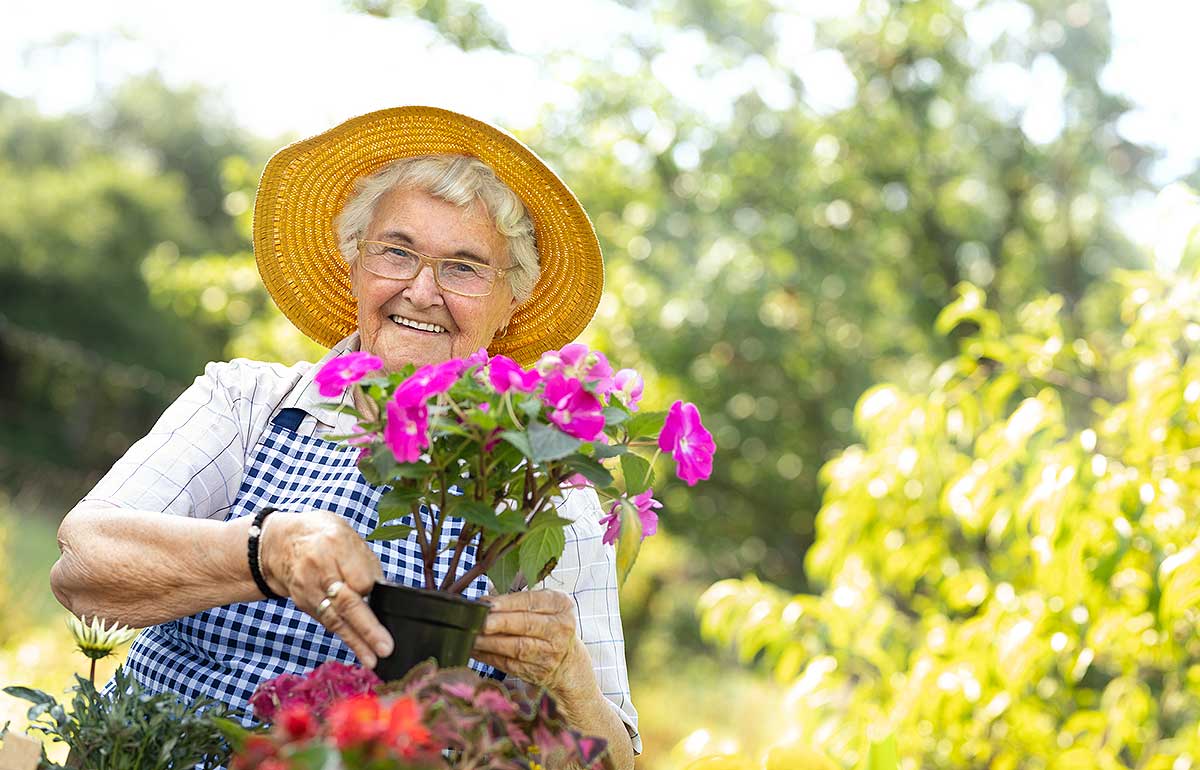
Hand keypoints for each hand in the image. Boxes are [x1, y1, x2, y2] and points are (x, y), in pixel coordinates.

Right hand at [258, 510, 393, 667]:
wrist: (283, 541)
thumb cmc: (326, 536)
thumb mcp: (349, 538)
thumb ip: (367, 564)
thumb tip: (387, 592)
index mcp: (335, 544)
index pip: (359, 578)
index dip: (373, 590)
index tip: (386, 596)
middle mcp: (318, 569)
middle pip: (346, 602)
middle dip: (368, 628)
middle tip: (385, 647)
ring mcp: (308, 589)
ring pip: (335, 619)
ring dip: (356, 642)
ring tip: (373, 659)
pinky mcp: (304, 603)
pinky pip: (328, 622)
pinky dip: (345, 636)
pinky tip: (360, 651)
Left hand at [471, 589, 592, 698]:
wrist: (567, 660)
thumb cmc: (546, 624)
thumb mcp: (542, 605)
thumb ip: (514, 600)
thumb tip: (483, 601)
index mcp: (560, 605)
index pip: (531, 601)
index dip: (507, 603)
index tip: (486, 603)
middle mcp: (559, 628)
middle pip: (526, 624)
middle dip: (499, 623)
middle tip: (478, 621)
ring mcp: (550, 652)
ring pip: (517, 647)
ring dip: (490, 642)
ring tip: (471, 636)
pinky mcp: (538, 671)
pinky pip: (509, 664)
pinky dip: (489, 657)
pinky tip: (475, 650)